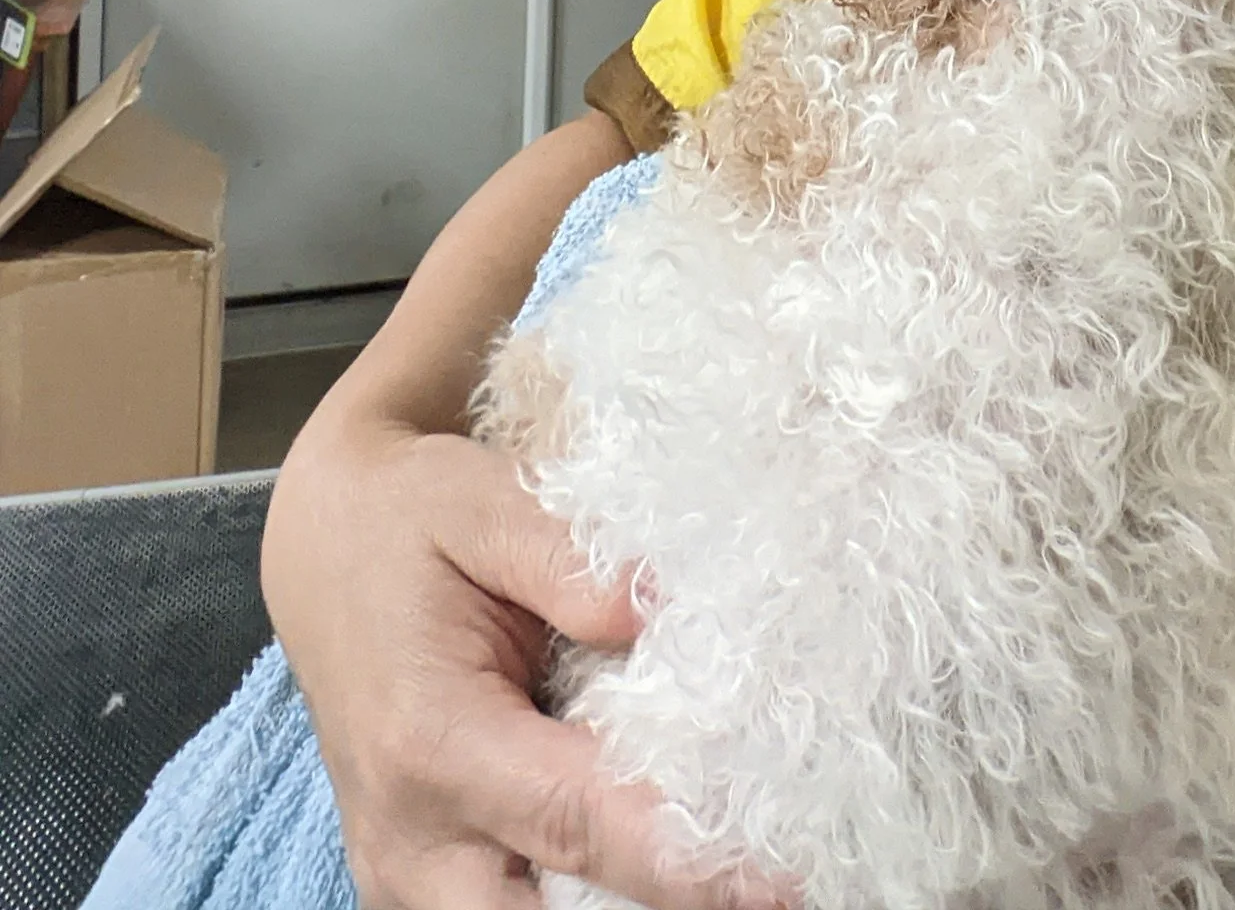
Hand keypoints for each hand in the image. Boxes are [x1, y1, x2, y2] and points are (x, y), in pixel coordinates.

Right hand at [263, 414, 793, 909]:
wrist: (325, 545)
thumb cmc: (407, 519)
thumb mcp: (481, 502)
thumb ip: (569, 558)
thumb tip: (657, 608)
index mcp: (431, 740)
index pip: (577, 822)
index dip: (686, 859)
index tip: (775, 877)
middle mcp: (411, 833)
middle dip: (655, 909)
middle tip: (765, 885)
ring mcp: (406, 874)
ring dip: (617, 908)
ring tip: (726, 872)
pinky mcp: (419, 884)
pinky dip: (582, 899)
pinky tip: (661, 864)